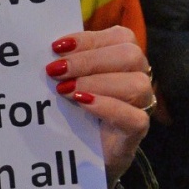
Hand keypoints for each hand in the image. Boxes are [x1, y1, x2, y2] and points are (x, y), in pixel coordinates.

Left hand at [42, 25, 151, 186]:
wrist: (84, 152)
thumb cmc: (76, 107)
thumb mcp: (70, 80)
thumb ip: (67, 61)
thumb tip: (47, 49)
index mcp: (125, 57)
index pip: (120, 37)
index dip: (88, 39)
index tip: (56, 47)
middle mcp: (139, 77)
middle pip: (130, 56)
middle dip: (88, 60)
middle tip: (55, 71)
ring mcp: (142, 104)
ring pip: (136, 84)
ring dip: (95, 83)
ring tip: (65, 90)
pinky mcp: (137, 130)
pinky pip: (134, 117)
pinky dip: (107, 106)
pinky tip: (83, 103)